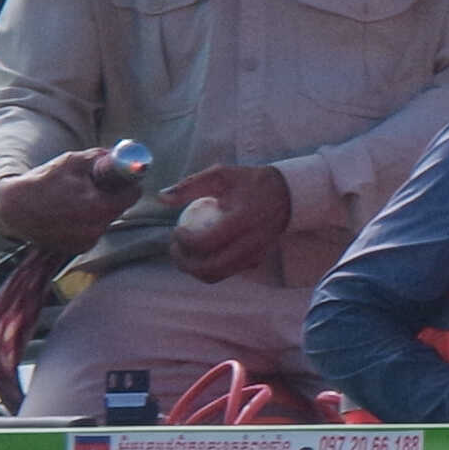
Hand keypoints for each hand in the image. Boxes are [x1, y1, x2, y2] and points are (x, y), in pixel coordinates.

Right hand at [0, 151, 130, 254]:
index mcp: (100, 207)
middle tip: (91, 186)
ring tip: (72, 199)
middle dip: (109, 196)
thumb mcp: (73, 162)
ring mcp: (85, 242)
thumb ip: (101, 158)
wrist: (13, 209)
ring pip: (103, 220)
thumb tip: (120, 156)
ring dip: (96, 209)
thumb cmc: (43, 182)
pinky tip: (66, 213)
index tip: (117, 177)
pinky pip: (90, 231)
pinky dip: (84, 222)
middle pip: (117, 208)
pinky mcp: (75, 249)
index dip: (126, 183)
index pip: (132, 194)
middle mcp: (96, 229)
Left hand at [165, 162, 296, 281]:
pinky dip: (208, 268)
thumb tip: (161, 197)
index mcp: (243, 220)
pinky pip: (227, 272)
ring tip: (184, 253)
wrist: (287, 195)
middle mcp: (251, 242)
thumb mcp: (221, 175)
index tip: (176, 230)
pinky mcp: (256, 261)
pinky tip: (200, 253)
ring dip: (194, 269)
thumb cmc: (249, 182)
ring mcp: (255, 255)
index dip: (184, 241)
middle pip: (210, 268)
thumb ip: (190, 185)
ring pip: (217, 275)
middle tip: (174, 248)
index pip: (206, 242)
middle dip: (184, 263)